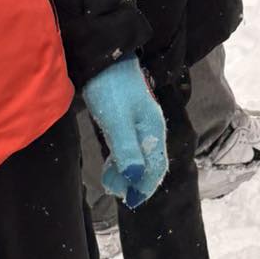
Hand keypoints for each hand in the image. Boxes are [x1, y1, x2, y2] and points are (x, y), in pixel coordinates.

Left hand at [81, 61, 167, 209]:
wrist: (102, 57)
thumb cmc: (109, 86)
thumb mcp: (116, 120)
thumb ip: (127, 149)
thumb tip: (136, 178)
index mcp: (153, 128)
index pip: (157, 167)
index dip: (145, 187)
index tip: (131, 201)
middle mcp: (150, 127)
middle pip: (149, 164)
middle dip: (134, 183)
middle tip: (115, 192)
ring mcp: (139, 123)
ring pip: (138, 157)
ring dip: (125, 173)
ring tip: (109, 182)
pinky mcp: (126, 119)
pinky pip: (129, 147)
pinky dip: (120, 161)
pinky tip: (110, 165)